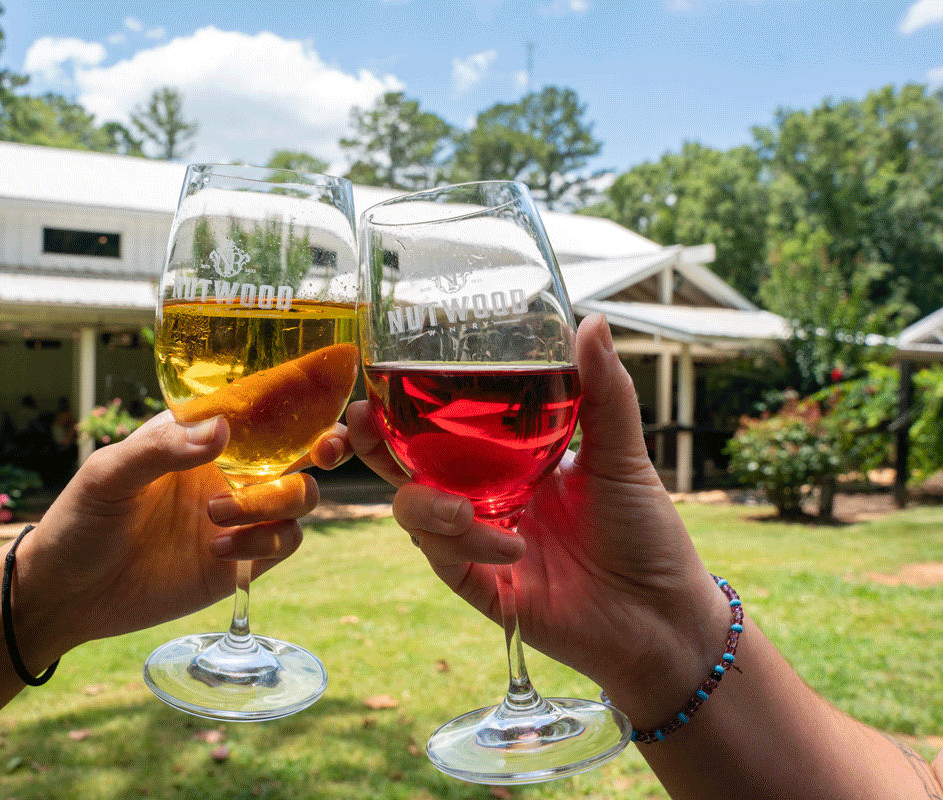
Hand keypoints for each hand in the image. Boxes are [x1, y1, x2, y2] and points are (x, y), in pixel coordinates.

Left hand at [11, 411, 317, 671]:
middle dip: (319, 450)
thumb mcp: (108, 475)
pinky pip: (283, 542)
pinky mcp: (239, 560)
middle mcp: (226, 470)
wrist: (66, 596)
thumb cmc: (79, 522)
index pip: (257, 409)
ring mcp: (237, 515)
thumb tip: (221, 430)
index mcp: (198, 436)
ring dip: (275, 502)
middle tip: (303, 461)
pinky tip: (218, 549)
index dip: (294, 403)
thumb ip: (160, 449)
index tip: (311, 405)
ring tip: (217, 515)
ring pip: (297, 496)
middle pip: (296, 451)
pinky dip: (266, 541)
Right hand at [340, 314, 728, 710]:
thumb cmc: (647, 533)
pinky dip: (467, 546)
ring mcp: (480, 545)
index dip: (401, 409)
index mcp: (508, 463)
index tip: (377, 381)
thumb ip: (604, 392)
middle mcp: (486, 500)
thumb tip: (593, 322)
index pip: (441, 431)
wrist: (665, 616)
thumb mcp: (623, 454)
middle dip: (375, 448)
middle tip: (362, 423)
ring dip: (424, 506)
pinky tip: (510, 545)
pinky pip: (448, 563)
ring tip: (459, 509)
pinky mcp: (484, 589)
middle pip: (408, 470)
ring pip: (416, 518)